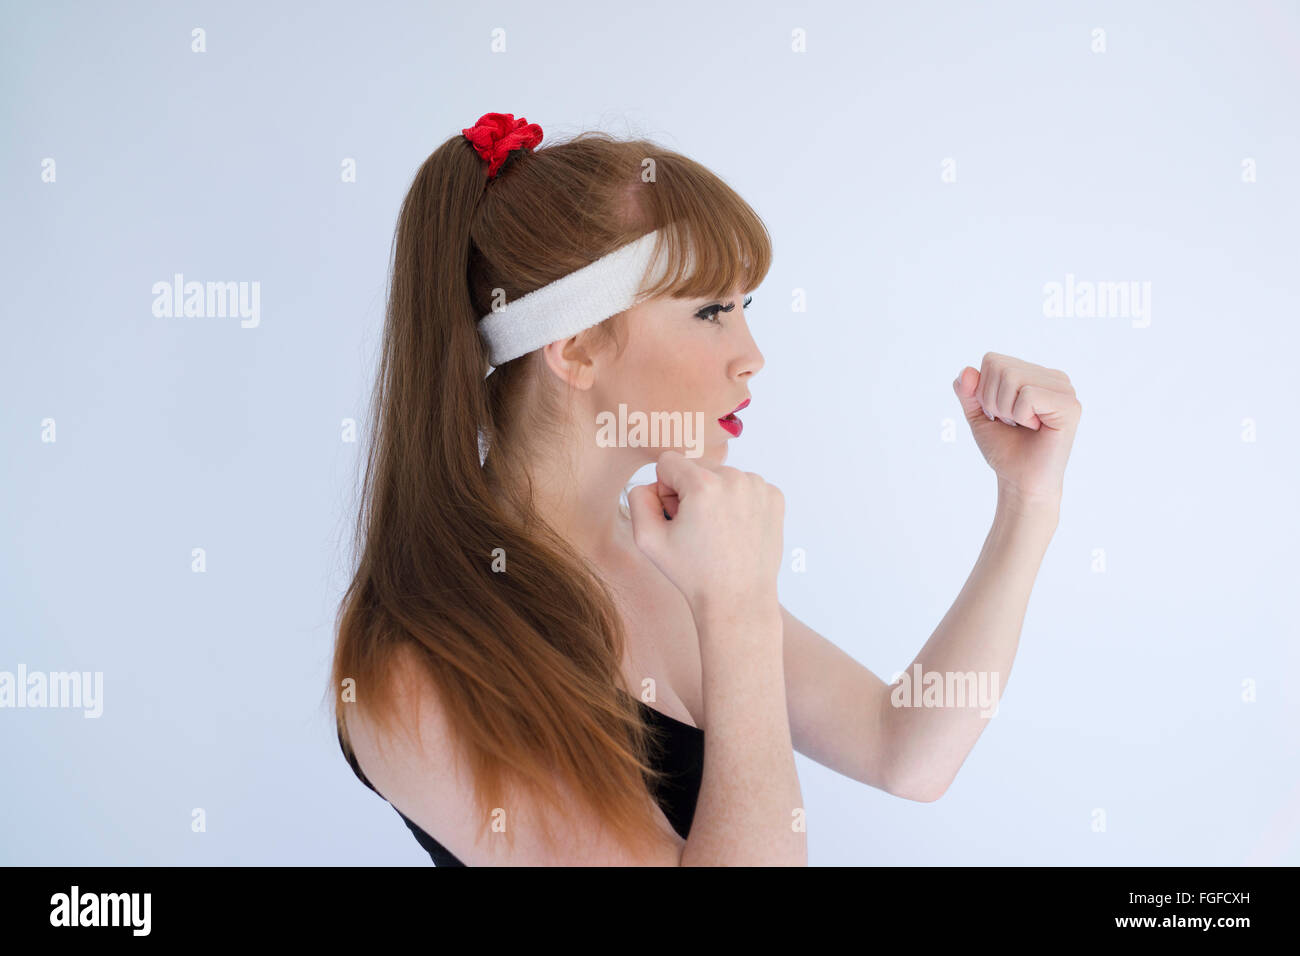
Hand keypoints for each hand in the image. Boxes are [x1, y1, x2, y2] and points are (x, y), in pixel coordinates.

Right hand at [626, 450, 784, 619]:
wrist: (738, 599)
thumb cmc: (693, 573)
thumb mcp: (647, 540)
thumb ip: (637, 500)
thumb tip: (651, 484)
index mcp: (703, 484)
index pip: (668, 462)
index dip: (665, 490)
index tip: (676, 517)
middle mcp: (735, 478)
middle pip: (697, 467)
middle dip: (690, 491)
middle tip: (696, 529)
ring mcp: (759, 487)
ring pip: (722, 476)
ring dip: (715, 496)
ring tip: (717, 532)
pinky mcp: (774, 497)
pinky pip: (745, 486)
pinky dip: (738, 502)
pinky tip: (736, 530)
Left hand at [952, 353, 1081, 507]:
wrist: (1021, 481)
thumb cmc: (1005, 450)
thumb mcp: (979, 416)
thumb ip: (969, 393)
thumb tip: (965, 371)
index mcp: (1035, 375)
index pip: (992, 360)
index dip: (983, 391)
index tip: (1000, 415)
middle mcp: (1053, 378)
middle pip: (1001, 367)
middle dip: (993, 401)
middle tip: (1012, 422)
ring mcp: (1064, 389)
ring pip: (1012, 378)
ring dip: (1007, 409)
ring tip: (1024, 425)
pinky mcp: (1070, 405)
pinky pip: (1028, 395)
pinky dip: (1021, 415)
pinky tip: (1036, 428)